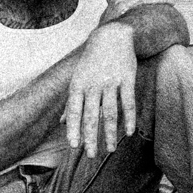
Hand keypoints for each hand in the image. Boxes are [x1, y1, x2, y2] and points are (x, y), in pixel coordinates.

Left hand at [64, 22, 137, 157]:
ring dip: (110, 133)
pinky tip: (129, 133)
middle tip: (91, 155)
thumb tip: (63, 123)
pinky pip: (129, 103)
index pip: (75, 112)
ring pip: (110, 113)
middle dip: (91, 137)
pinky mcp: (127, 79)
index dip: (74, 129)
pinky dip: (129, 119)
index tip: (75, 146)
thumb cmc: (92, 61)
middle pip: (92, 116)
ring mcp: (111, 82)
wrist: (112, 36)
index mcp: (78, 85)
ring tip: (110, 149)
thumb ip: (71, 102)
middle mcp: (93, 85)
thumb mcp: (78, 78)